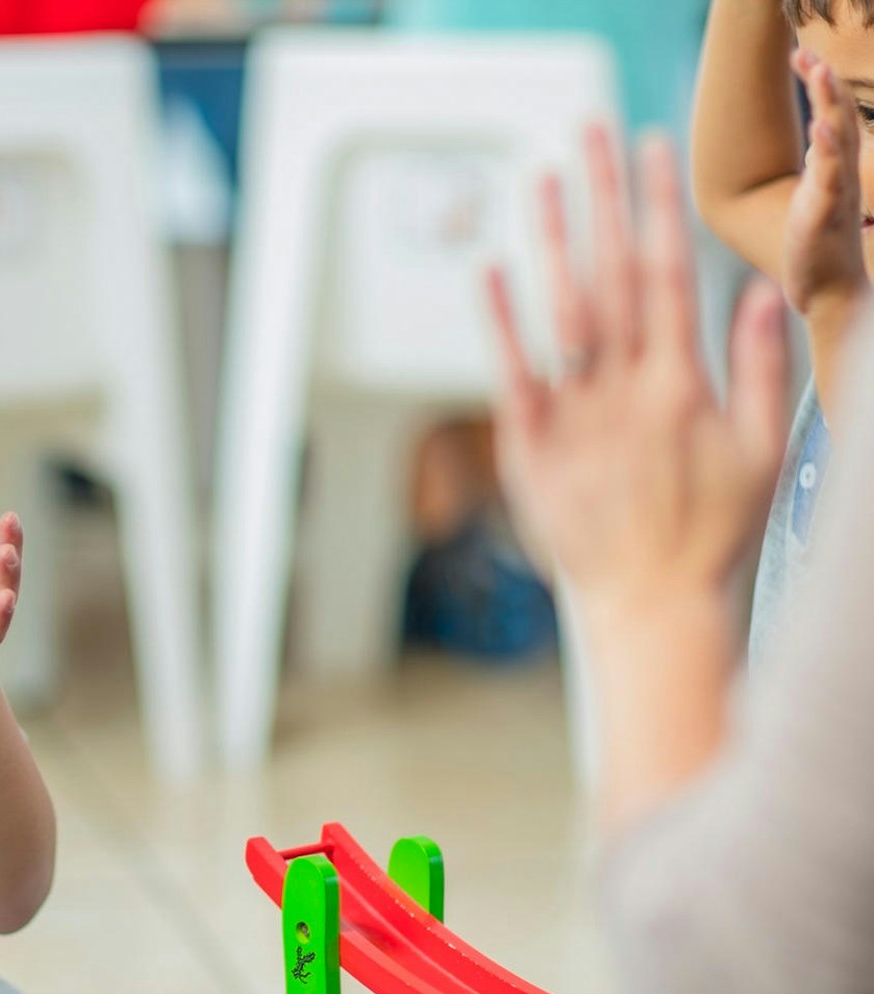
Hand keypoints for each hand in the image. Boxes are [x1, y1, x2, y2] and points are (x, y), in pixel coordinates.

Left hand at [485, 128, 788, 615]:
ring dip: (551, 240)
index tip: (653, 152)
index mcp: (682, 385)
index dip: (658, 208)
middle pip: (611, 274)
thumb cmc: (708, 531)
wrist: (651, 602)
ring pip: (561, 310)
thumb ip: (757, 370)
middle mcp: (625, 390)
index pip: (669, 274)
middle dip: (604, 199)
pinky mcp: (530, 445)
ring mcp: (575, 414)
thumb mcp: (760, 450)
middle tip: (592, 133)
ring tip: (542, 177)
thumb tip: (753, 295)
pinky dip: (500, 321)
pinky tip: (490, 268)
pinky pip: (511, 371)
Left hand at [785, 50, 871, 331]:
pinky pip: (827, 181)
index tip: (804, 54)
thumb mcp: (819, 198)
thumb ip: (822, 167)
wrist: (831, 295)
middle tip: (808, 52)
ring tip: (819, 73)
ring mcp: (835, 195)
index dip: (824, 87)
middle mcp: (841, 179)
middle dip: (826, 86)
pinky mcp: (822, 217)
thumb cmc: (822, 247)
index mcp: (837, 172)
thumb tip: (820, 136)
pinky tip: (820, 130)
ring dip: (830, 106)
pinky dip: (826, 154)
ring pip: (838, 143)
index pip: (835, 119)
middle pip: (840, 121)